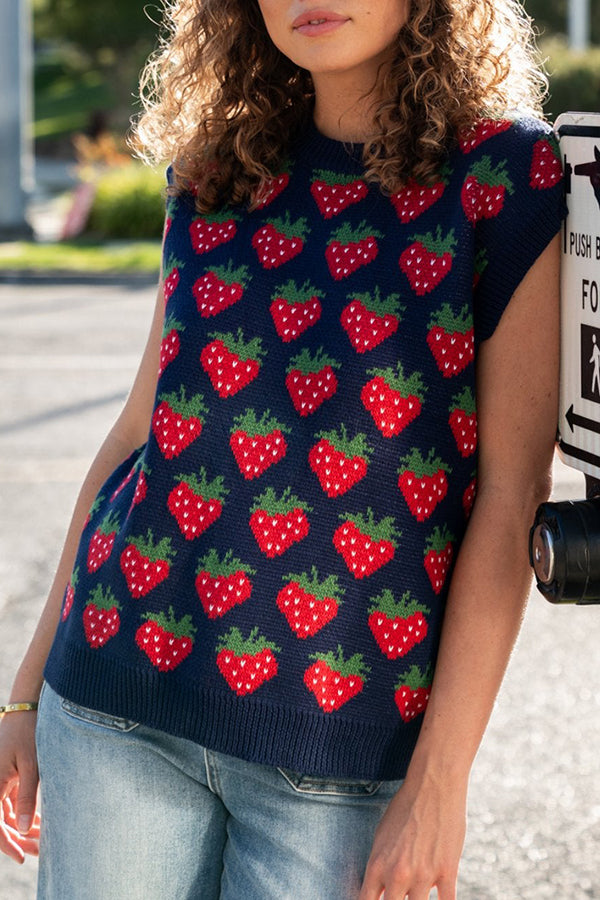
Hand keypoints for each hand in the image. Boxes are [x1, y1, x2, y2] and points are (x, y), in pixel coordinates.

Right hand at [0, 713, 39, 862]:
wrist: (26, 711)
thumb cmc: (28, 734)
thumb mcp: (31, 766)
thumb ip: (27, 798)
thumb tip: (24, 830)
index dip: (7, 843)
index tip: (22, 857)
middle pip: (0, 823)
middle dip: (19, 839)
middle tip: (40, 851)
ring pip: (7, 816)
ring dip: (23, 829)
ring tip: (44, 841)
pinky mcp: (5, 781)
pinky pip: (11, 805)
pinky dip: (24, 814)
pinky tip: (40, 824)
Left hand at [359, 772, 466, 899]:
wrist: (433, 784)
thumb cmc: (405, 806)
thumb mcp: (382, 835)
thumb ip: (381, 866)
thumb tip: (381, 890)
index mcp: (377, 864)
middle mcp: (397, 874)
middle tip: (402, 896)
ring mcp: (423, 875)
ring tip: (420, 894)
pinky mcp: (447, 871)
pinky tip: (443, 898)